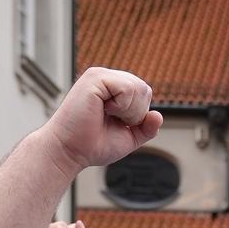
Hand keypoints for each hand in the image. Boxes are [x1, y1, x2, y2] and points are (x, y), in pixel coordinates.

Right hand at [41, 66, 160, 174]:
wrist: (69, 151)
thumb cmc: (92, 145)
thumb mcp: (128, 138)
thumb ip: (146, 128)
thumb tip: (158, 115)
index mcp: (113, 89)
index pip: (143, 93)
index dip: (139, 115)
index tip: (117, 124)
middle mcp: (106, 78)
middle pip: (144, 89)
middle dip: (136, 113)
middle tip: (112, 121)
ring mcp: (99, 76)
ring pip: (138, 88)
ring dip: (129, 111)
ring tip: (107, 115)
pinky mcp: (95, 78)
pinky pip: (127, 88)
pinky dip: (122, 106)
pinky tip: (104, 110)